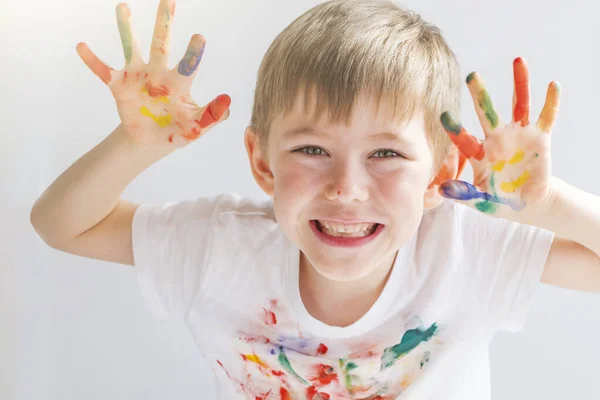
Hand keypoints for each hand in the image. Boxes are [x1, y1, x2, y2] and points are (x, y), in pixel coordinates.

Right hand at [75, 0, 230, 148]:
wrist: (151, 141)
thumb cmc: (178, 130)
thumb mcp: (197, 126)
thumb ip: (212, 115)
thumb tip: (228, 102)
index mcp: (179, 83)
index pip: (188, 65)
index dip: (193, 52)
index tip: (199, 37)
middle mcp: (158, 73)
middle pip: (161, 44)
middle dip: (164, 23)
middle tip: (169, 0)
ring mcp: (138, 77)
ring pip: (132, 48)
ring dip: (126, 29)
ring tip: (123, 7)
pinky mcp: (119, 85)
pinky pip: (103, 71)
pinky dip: (92, 60)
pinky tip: (81, 46)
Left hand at [438, 57, 560, 220]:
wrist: (527, 204)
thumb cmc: (499, 200)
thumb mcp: (481, 201)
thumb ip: (463, 194)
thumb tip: (441, 190)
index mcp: (479, 153)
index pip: (463, 139)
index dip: (454, 128)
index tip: (444, 115)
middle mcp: (497, 138)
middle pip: (487, 112)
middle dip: (480, 94)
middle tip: (471, 75)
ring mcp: (519, 135)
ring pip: (519, 104)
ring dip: (519, 83)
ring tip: (518, 60)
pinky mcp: (540, 138)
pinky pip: (547, 117)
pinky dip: (551, 101)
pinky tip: (553, 85)